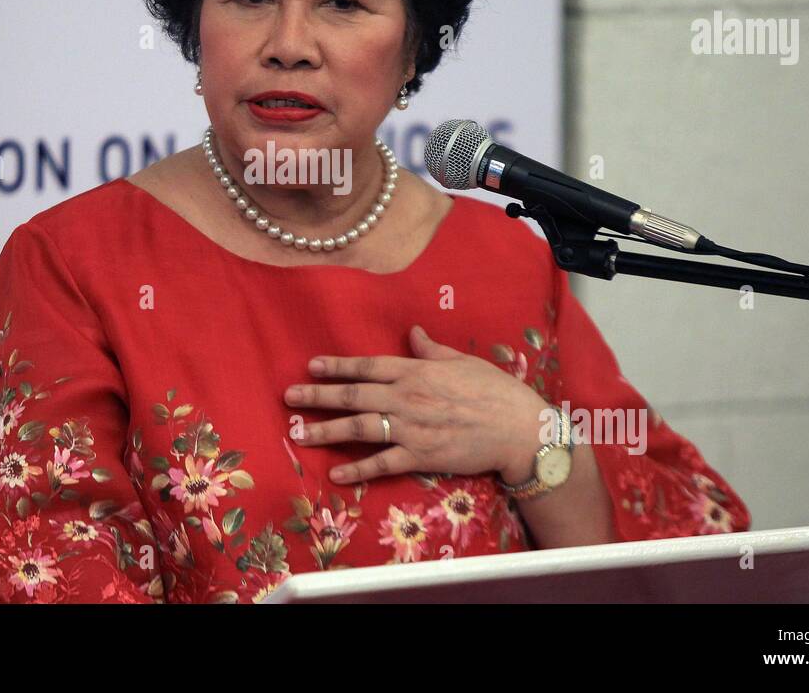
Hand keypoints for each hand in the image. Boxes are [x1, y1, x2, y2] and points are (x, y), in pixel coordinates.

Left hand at [284, 324, 549, 484]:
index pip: (367, 366)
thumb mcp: (461, 361)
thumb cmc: (494, 390)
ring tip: (300, 433)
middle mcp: (406, 398)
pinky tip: (336, 474)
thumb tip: (412, 332)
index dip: (337, 366)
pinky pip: (382, 463)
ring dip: (327, 430)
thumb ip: (431, 350)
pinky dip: (357, 469)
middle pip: (353, 395)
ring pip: (359, 428)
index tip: (312, 366)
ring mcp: (411, 428)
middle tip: (290, 397)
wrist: (518, 427)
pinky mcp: (420, 456)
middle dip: (318, 396)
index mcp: (416, 371)